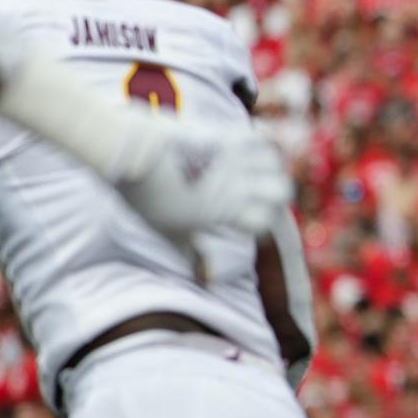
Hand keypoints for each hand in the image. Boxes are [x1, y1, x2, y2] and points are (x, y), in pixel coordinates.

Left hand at [114, 117, 293, 271]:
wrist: (133, 155)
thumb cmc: (149, 199)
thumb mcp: (169, 233)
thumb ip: (192, 256)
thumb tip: (207, 282)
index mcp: (227, 211)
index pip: (267, 222)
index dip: (262, 226)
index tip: (250, 226)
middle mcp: (238, 184)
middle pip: (283, 191)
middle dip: (276, 197)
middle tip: (261, 198)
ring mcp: (234, 157)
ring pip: (276, 162)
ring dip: (272, 170)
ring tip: (258, 173)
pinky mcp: (224, 135)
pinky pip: (260, 137)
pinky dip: (263, 143)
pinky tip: (252, 149)